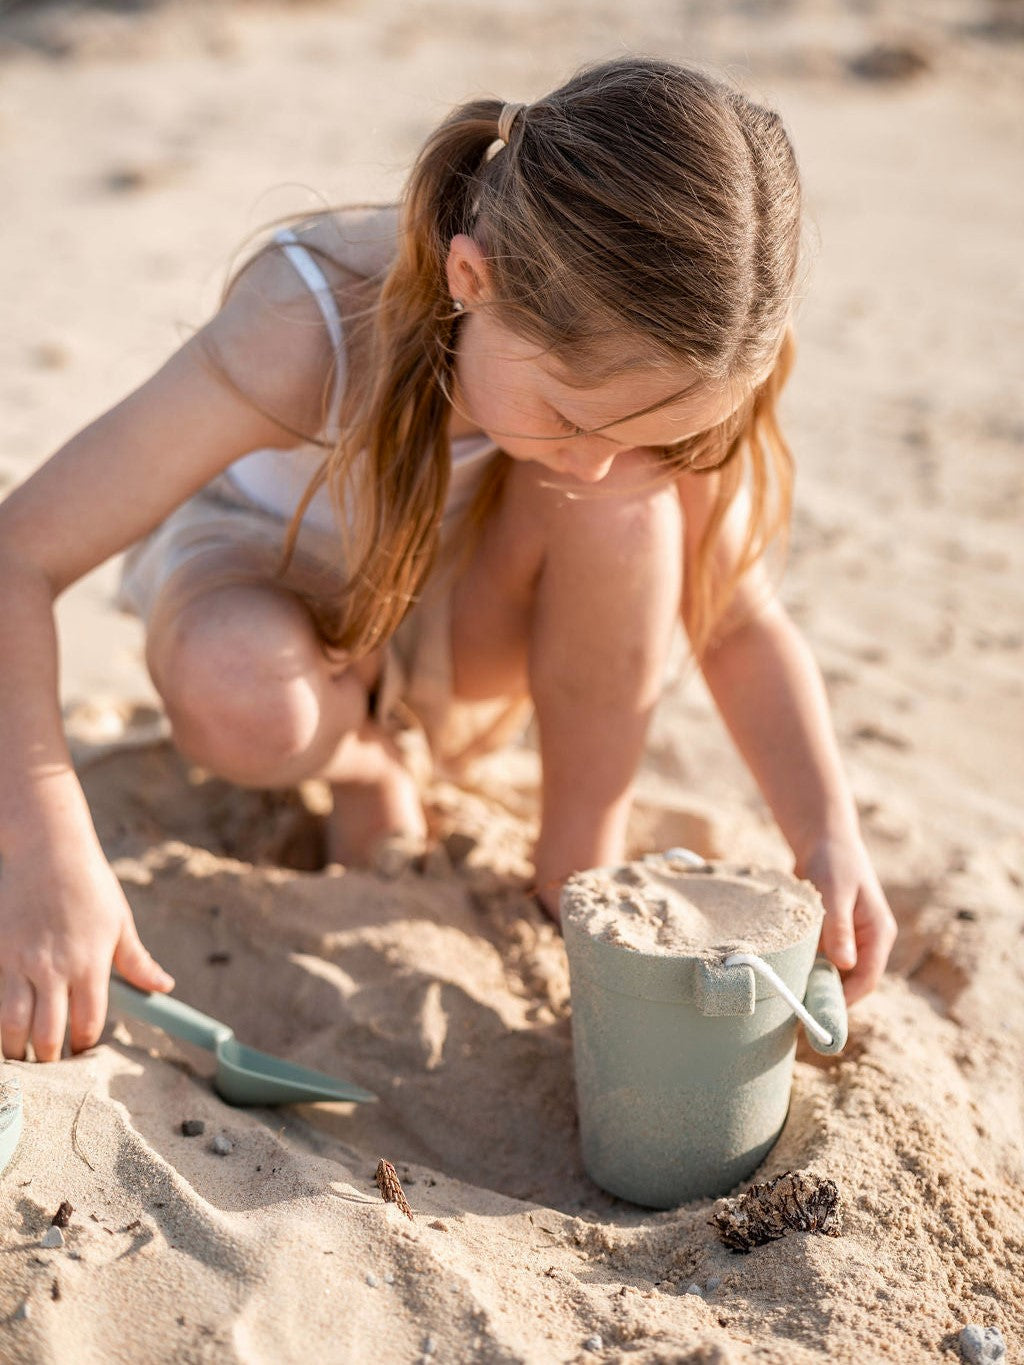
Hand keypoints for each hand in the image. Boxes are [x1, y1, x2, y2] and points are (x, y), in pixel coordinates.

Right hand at [0, 830, 173, 1060]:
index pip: (88, 1022)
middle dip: (50, 1058)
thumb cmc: (89, 884)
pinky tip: (7, 1029)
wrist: (47, 848)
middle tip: (52, 1066)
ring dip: (18, 1049)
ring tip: (24, 1058)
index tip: (84, 1055)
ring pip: (12, 1025)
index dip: (86, 1046)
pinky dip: (0, 1023)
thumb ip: (136, 961)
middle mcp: (54, 968)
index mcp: (90, 963)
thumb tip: (163, 987)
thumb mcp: (118, 921)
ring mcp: (20, 962)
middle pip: (48, 1034)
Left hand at [794, 833, 896, 1004]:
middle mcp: (869, 940)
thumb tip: (845, 965)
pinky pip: (824, 959)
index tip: (818, 1012)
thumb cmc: (833, 862)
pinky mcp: (835, 934)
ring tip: (790, 996)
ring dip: (817, 982)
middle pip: (852, 981)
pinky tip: (788, 973)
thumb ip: (839, 929)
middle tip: (797, 1011)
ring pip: (837, 972)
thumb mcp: (835, 894)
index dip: (845, 999)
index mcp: (878, 933)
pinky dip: (810, 967)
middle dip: (828, 995)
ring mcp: (853, 938)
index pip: (867, 978)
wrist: (823, 838)